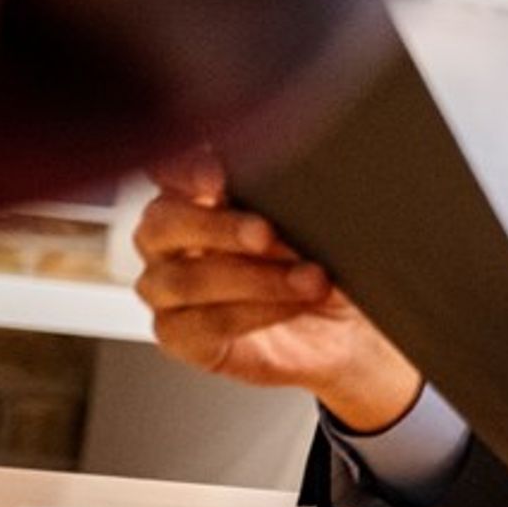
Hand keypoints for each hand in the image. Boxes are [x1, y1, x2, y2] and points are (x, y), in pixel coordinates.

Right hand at [134, 146, 420, 431]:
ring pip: (183, 280)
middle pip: (162, 223)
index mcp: (196, 197)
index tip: (219, 176)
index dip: (185, 170)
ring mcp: (169, 290)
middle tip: (266, 233)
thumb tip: (289, 183)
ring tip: (310, 280)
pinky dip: (252, 313)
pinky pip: (198, 326)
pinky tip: (291, 306)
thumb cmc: (322, 264)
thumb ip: (287, 200)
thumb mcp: (316, 226)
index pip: (170, 172)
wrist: (344, 327)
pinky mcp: (181, 336)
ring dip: (253, 279)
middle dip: (217, 226)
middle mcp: (172, 240)